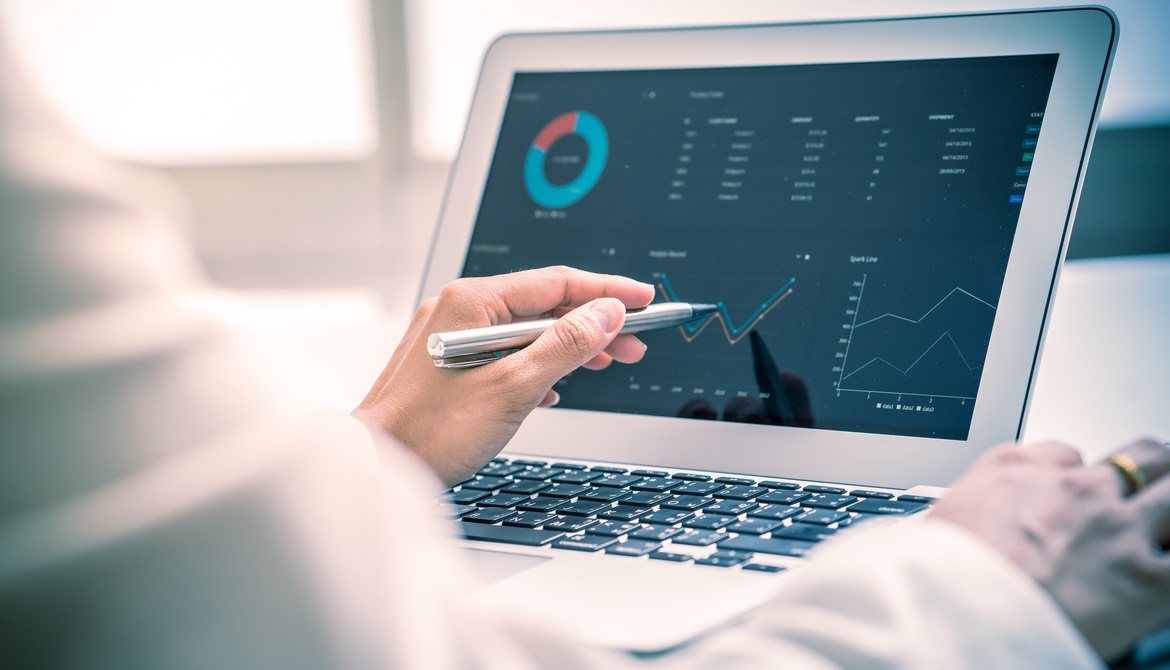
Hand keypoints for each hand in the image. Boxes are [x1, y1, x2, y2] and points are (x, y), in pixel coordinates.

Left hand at [354, 266, 654, 485]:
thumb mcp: (514, 388)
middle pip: (542, 306)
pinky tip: (555, 387)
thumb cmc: (432, 432)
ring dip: (568, 346)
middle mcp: (458, 308)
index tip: (645, 299)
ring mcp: (450, 334)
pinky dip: (536, 364)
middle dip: (593, 323)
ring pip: (524, 330)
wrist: (376, 466)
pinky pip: (504, 351)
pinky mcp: (447, 362)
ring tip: (606, 363)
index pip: (556, 283)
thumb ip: (567, 345)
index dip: (607, 291)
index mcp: (472, 302)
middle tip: (634, 344)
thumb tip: (607, 313)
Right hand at [932, 438, 1169, 660]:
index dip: (1079, 476)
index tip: (1078, 495)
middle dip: (1151, 473)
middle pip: (1141, 456)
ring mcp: (1118, 528)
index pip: (1067, 454)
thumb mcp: (935, 523)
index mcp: (1018, 470)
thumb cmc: (937, 575)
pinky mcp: (1149, 579)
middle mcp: (1076, 489)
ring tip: (1164, 530)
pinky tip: (1165, 578)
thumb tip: (939, 530)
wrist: (957, 614)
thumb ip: (961, 514)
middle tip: (1149, 494)